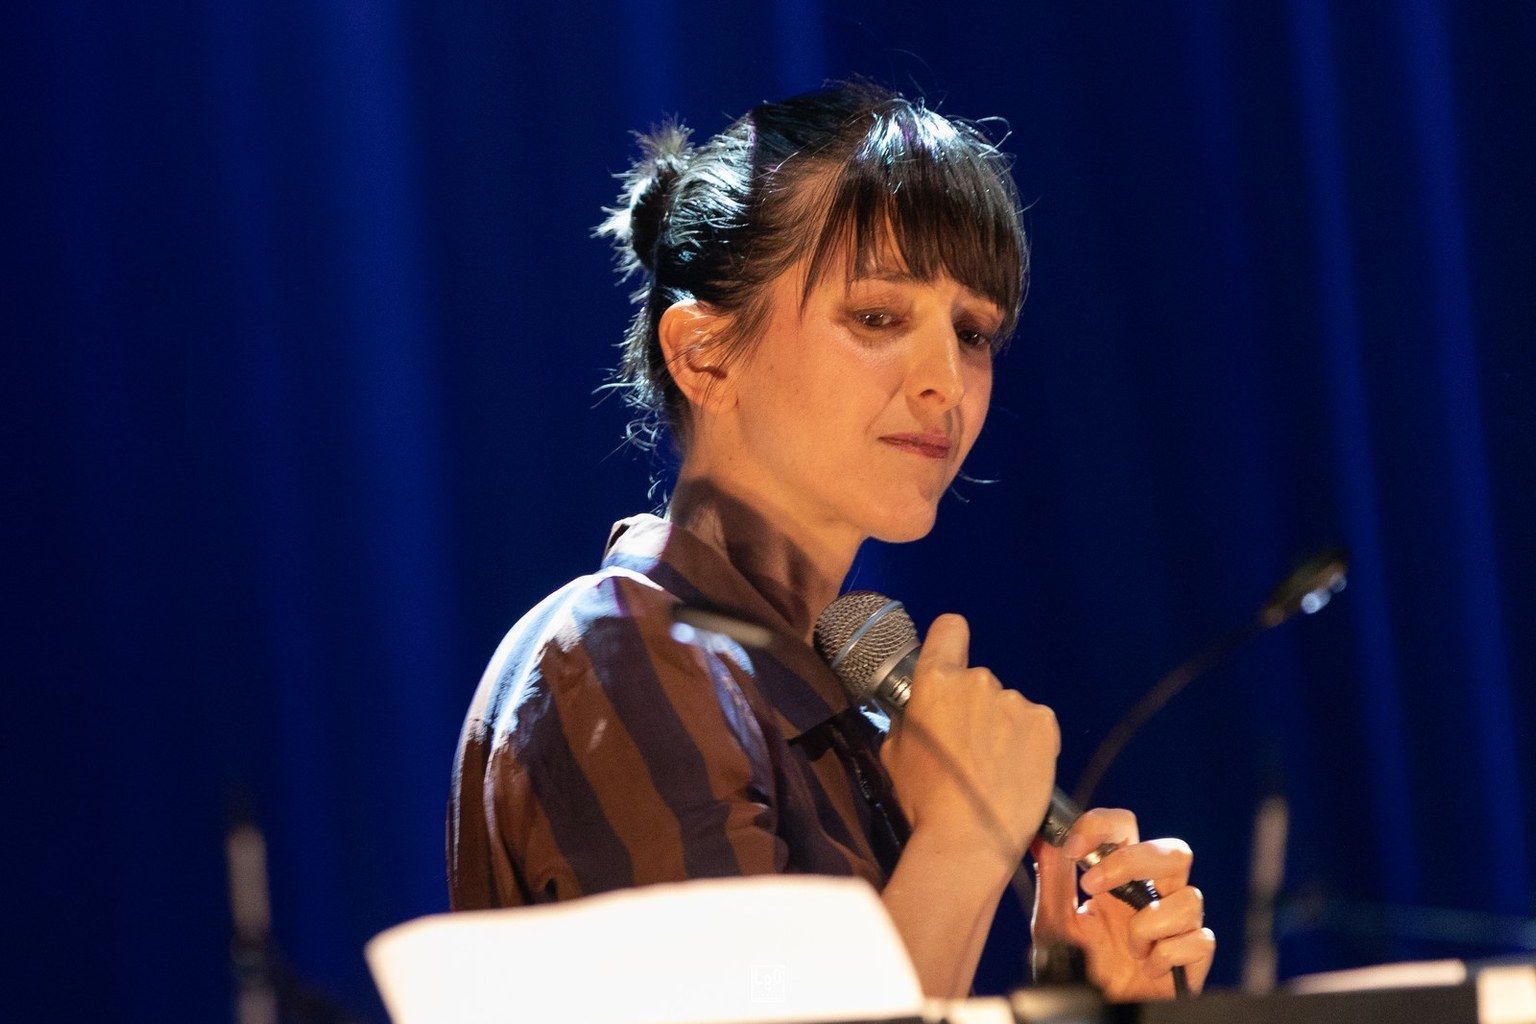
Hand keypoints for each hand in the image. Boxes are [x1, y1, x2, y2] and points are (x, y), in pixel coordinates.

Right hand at [879, 614, 1059, 869]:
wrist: (969, 839)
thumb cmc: (925, 800)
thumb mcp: (894, 753)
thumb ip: (910, 719)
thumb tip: (920, 711)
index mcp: (935, 681)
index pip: (949, 630)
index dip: (949, 642)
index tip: (950, 661)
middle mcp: (978, 681)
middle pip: (977, 681)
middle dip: (973, 707)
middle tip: (967, 748)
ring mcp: (1015, 703)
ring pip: (1007, 706)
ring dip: (1002, 728)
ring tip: (994, 770)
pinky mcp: (1045, 725)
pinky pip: (1035, 725)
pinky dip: (1029, 743)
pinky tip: (1017, 771)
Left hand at [1031, 808, 1214, 1000]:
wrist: (1091, 1008)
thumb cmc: (1073, 967)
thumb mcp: (1053, 919)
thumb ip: (1053, 876)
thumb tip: (1046, 835)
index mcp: (1119, 879)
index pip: (1126, 827)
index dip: (1101, 826)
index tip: (1072, 848)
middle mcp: (1152, 895)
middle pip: (1174, 851)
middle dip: (1134, 860)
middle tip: (1093, 885)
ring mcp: (1176, 926)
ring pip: (1190, 899)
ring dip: (1148, 924)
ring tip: (1127, 948)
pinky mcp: (1192, 958)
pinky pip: (1200, 941)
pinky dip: (1167, 955)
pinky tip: (1146, 968)